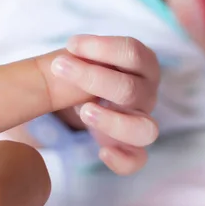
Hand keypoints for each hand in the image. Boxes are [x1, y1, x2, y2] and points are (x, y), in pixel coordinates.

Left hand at [51, 35, 160, 174]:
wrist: (80, 96)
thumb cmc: (84, 70)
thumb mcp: (79, 56)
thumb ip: (74, 57)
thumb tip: (57, 64)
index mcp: (141, 64)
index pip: (133, 53)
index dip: (103, 48)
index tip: (71, 45)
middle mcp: (146, 93)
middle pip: (132, 89)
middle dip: (93, 78)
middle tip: (60, 68)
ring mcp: (141, 121)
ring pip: (145, 129)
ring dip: (113, 121)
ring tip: (84, 112)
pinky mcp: (130, 147)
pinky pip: (138, 160)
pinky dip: (124, 160)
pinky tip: (102, 153)